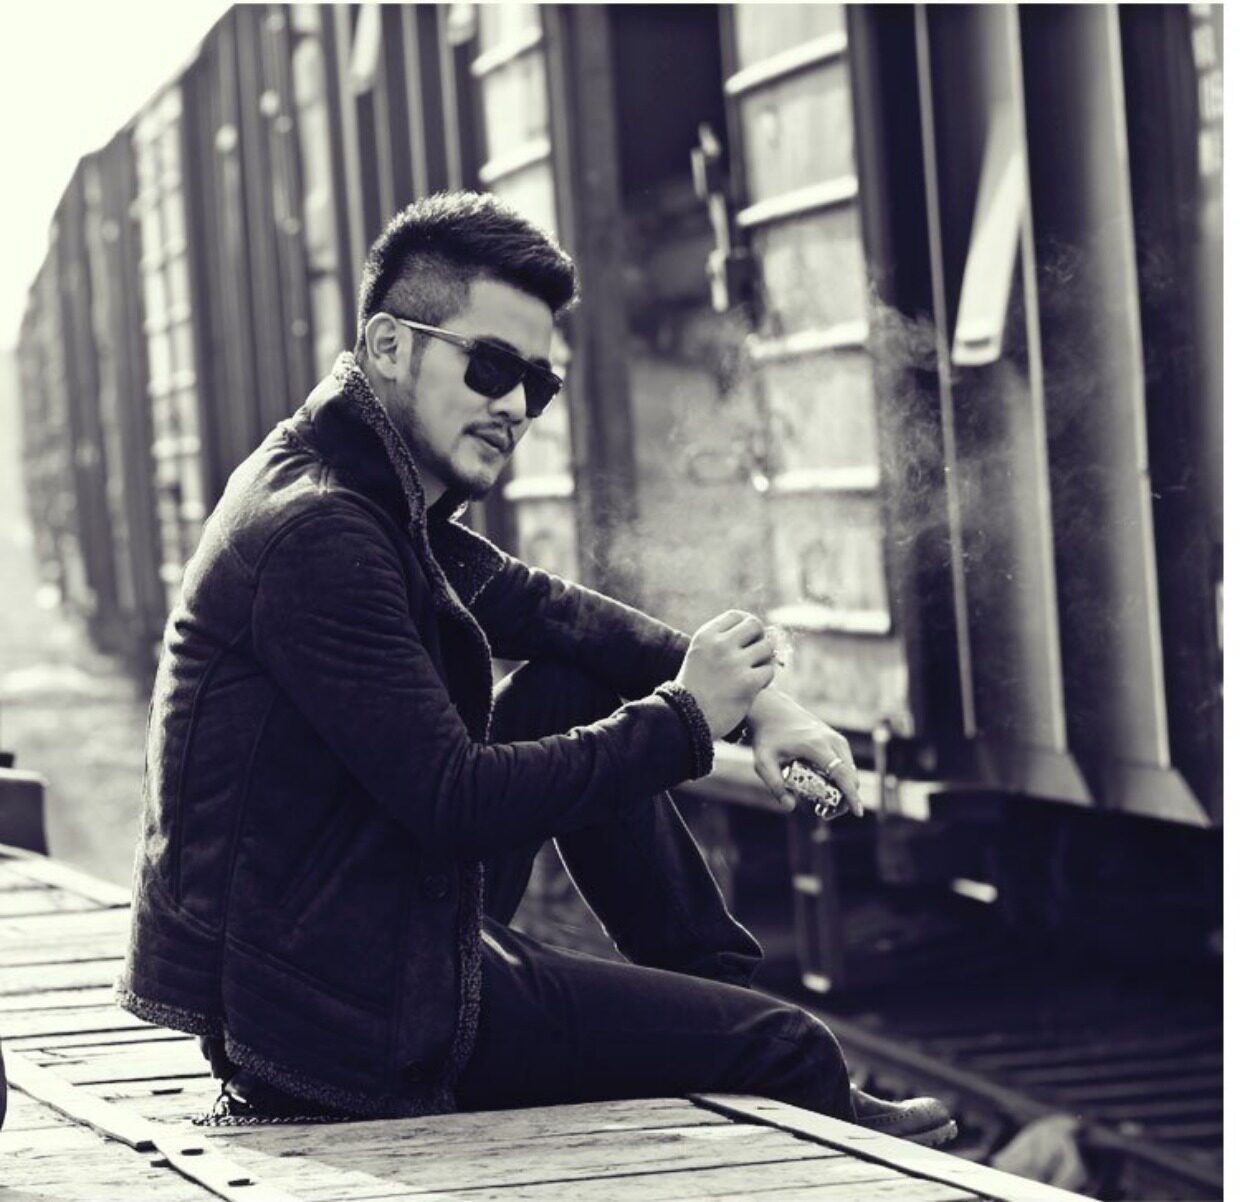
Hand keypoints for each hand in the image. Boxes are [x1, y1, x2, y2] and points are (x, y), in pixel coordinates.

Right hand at [675, 611, 775, 737]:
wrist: (684, 720)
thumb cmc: (694, 689)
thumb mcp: (699, 656)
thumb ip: (721, 642)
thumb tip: (756, 631)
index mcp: (706, 635)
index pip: (737, 616)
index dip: (746, 626)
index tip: (747, 640)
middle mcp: (720, 644)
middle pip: (755, 625)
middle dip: (759, 638)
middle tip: (755, 655)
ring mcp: (734, 662)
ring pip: (766, 647)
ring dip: (764, 660)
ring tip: (753, 673)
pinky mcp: (747, 682)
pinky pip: (769, 671)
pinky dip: (765, 679)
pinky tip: (753, 687)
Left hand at [746, 688, 862, 816]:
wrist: (770, 709)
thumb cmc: (767, 736)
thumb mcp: (763, 762)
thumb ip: (775, 785)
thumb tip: (790, 807)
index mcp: (816, 746)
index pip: (842, 774)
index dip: (851, 795)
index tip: (857, 812)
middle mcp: (831, 740)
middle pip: (850, 776)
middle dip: (845, 798)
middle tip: (826, 814)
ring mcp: (835, 737)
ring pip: (849, 770)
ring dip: (843, 789)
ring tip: (823, 804)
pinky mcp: (834, 737)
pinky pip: (845, 762)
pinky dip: (841, 777)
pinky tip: (826, 788)